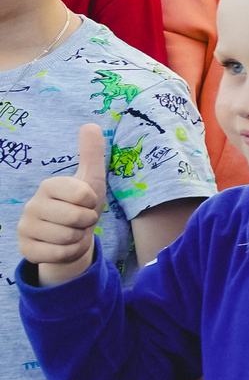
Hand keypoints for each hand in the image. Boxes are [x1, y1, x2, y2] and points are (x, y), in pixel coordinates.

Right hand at [17, 124, 105, 284]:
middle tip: (81, 220)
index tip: (86, 203)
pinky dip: (71, 252)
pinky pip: (60, 254)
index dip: (92, 203)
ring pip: (68, 238)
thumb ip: (91, 154)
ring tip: (73, 232)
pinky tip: (65, 246)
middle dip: (87, 222)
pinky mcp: (26, 250)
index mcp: (48, 186)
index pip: (83, 195)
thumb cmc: (81, 205)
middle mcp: (32, 205)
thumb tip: (90, 125)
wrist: (71, 236)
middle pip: (76, 219)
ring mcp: (25, 228)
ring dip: (79, 238)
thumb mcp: (90, 180)